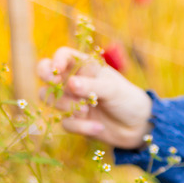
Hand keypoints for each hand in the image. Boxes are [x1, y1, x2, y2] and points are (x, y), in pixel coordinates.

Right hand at [36, 47, 152, 149]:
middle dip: (46, 76)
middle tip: (54, 83)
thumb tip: (70, 83)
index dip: (56, 60)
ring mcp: (71, 100)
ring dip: (65, 105)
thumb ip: (92, 86)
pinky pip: (65, 122)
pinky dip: (81, 126)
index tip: (58, 70)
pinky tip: (98, 128)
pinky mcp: (73, 120)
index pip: (63, 55)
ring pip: (49, 98)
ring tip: (85, 110)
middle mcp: (74, 81)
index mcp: (85, 67)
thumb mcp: (113, 89)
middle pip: (46, 72)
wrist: (137, 126)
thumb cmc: (127, 99)